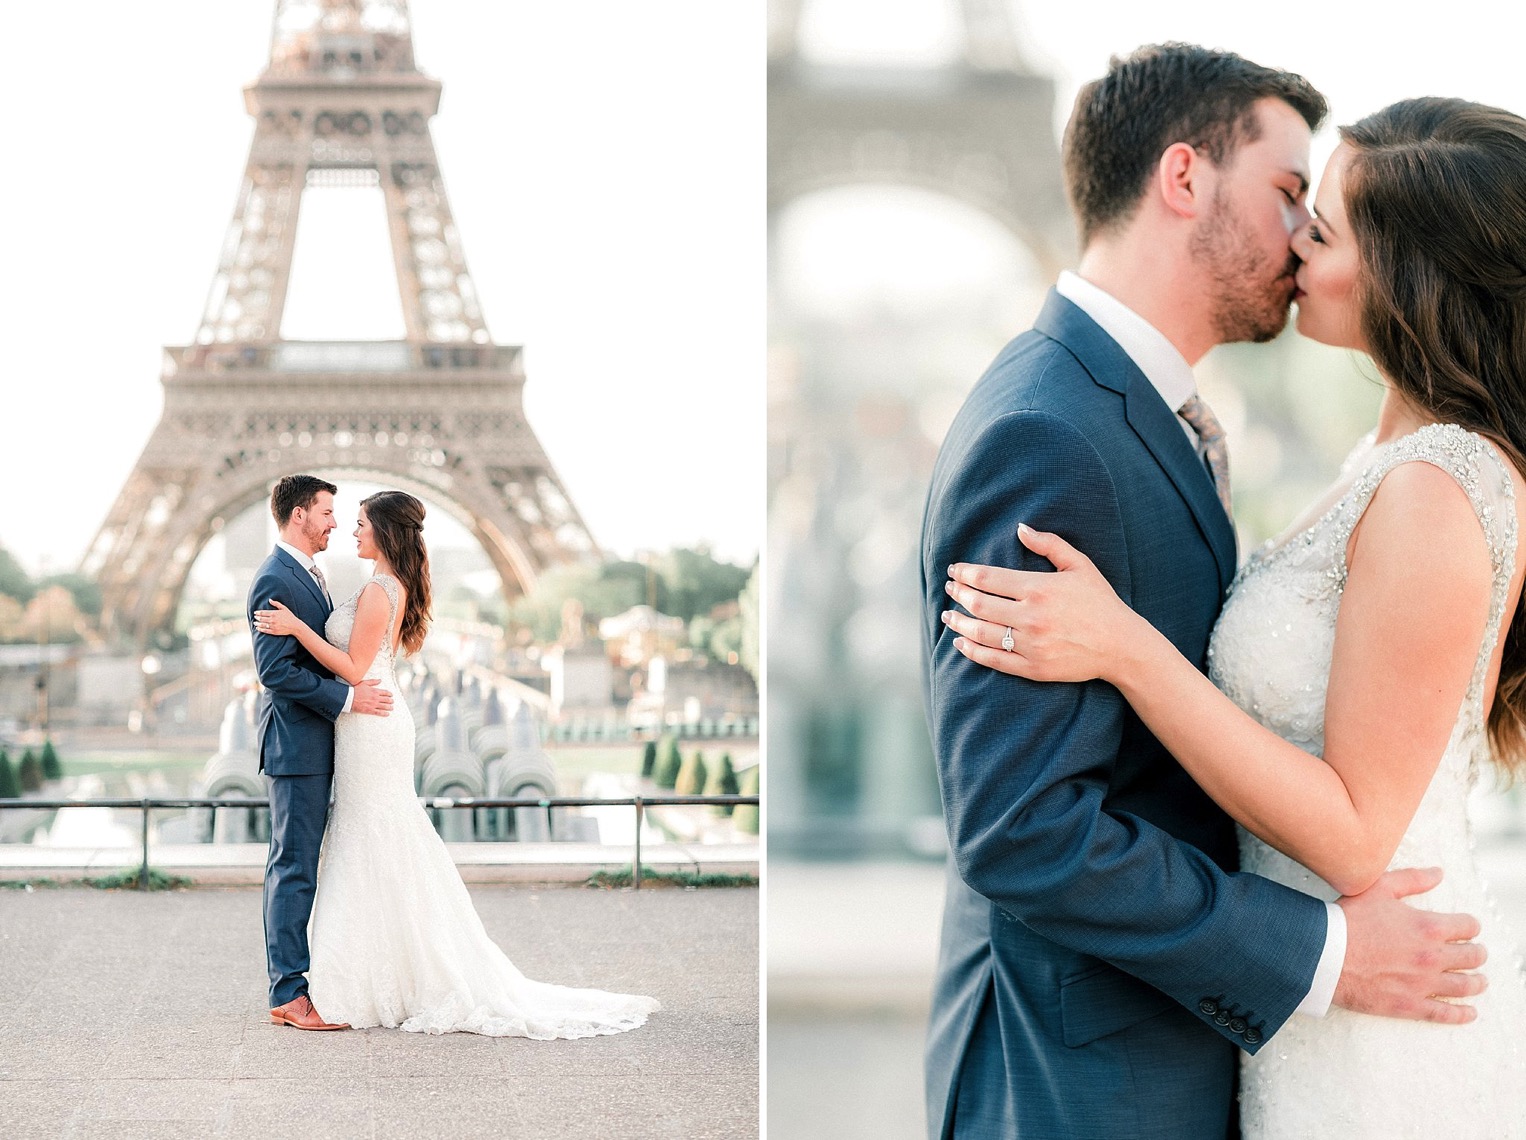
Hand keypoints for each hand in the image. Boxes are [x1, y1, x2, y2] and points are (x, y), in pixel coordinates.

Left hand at [253, 599, 303, 637]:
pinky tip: (258, 628)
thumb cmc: (290, 616)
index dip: (257, 613)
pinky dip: (260, 629)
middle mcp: (272, 620)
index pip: (262, 613)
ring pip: (262, 625)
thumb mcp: (284, 608)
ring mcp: (272, 626)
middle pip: (261, 619)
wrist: (295, 626)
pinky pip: (265, 630)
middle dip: (257, 618)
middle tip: (255, 617)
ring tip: (255, 623)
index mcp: (274, 613)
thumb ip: (276, 603)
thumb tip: (269, 599)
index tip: (255, 613)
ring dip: (257, 624)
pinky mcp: (273, 631)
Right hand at [350, 678, 392, 717]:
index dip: (389, 694)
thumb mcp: (364, 683)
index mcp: (375, 691)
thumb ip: (373, 681)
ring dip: (389, 707)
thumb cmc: (355, 690)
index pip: (385, 693)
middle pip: (386, 700)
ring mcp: (373, 704)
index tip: (391, 695)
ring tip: (391, 708)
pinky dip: (384, 713)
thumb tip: (380, 680)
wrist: (349, 698)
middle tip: (392, 701)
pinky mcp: (370, 710)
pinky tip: (387, 714)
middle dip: (390, 701)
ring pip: (384, 706)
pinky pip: (379, 712)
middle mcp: (376, 698)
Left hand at [942, 524, 1141, 682]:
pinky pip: (993, 660)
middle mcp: (1031, 617)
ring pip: (981, 632)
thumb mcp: (1080, 566)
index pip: (988, 578)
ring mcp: (1031, 645)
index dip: (965, 573)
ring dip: (958, 622)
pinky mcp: (1033, 668)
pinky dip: (971, 650)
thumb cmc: (1100, 602)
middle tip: (948, 588)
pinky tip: (960, 641)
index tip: (954, 570)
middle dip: (958, 594)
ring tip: (947, 615)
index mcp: (1039, 588)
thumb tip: (1020, 528)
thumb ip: (1049, 544)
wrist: (1121, 646)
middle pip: (979, 604)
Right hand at [1334, 867, 1485, 1022]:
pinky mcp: (1410, 1005)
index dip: (1470, 925)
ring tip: (1479, 981)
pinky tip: (1469, 1012)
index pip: (1468, 926)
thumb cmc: (1348, 919)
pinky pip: (1446, 1014)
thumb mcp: (1379, 888)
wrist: (1324, 955)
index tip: (1468, 927)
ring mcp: (1423, 984)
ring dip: (1477, 982)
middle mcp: (1433, 957)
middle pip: (1473, 957)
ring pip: (1465, 986)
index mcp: (1428, 927)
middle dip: (1478, 953)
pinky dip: (1462, 1015)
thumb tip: (1438, 874)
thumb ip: (1412, 879)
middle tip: (1476, 953)